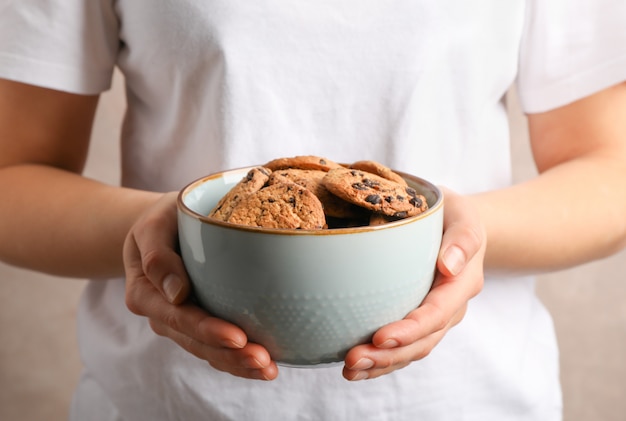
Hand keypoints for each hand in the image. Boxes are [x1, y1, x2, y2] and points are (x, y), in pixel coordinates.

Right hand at [123, 192, 278, 379]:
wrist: (165, 225)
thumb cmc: (162, 221)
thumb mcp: (152, 226)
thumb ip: (157, 256)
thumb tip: (177, 294)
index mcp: (145, 293)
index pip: (178, 318)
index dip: (208, 331)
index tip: (239, 338)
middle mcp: (162, 314)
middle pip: (196, 342)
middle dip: (230, 356)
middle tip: (264, 361)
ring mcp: (181, 322)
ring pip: (208, 351)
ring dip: (238, 363)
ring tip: (269, 369)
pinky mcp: (200, 322)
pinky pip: (216, 347)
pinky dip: (239, 358)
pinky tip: (264, 366)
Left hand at [342, 187, 484, 380]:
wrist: (457, 226)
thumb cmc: (455, 216)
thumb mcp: (464, 217)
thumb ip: (463, 239)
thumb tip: (448, 265)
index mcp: (461, 284)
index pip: (436, 313)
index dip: (410, 330)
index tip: (380, 338)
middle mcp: (450, 308)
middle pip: (422, 341)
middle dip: (388, 356)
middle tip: (352, 360)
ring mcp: (435, 319)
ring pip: (411, 351)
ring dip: (381, 364)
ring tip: (349, 370)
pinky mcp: (419, 321)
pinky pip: (403, 348)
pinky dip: (381, 360)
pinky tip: (356, 368)